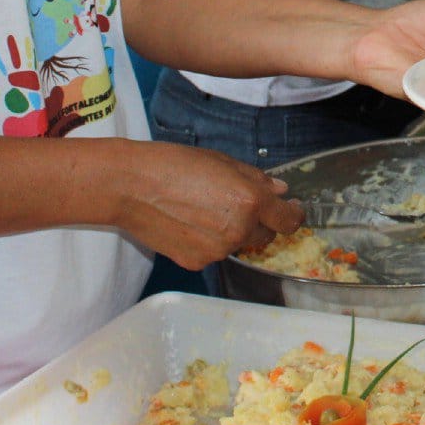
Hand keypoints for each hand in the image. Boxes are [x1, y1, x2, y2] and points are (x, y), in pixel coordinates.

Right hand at [117, 140, 302, 270]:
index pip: (288, 221)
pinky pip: (214, 253)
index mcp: (251, 202)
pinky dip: (209, 241)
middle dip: (258, 222)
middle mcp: (239, 230)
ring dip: (232, 231)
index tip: (291, 209)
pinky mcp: (196, 262)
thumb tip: (280, 191)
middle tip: (235, 204)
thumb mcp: (223, 162)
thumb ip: (256, 179)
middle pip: (265, 235)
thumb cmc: (176, 165)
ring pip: (238, 244)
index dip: (293, 214)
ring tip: (204, 210)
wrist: (131, 187)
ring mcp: (218, 251)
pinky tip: (188, 223)